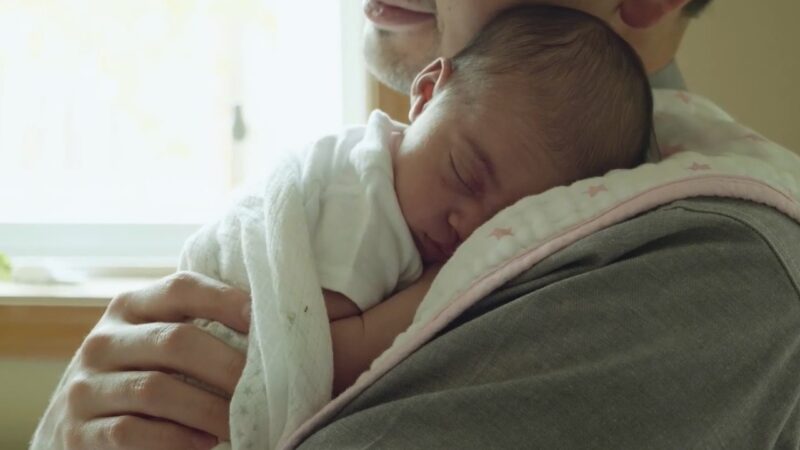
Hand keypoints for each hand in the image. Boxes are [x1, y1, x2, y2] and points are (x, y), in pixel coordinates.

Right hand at [30, 271, 250, 449]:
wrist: (78, 423)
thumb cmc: (141, 373)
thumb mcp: (158, 340)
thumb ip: (198, 325)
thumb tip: (270, 324)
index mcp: (130, 307)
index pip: (181, 288)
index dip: (225, 299)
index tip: (263, 320)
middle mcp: (103, 341)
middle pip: (175, 341)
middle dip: (227, 366)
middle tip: (266, 387)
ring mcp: (86, 386)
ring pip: (155, 389)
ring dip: (208, 409)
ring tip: (240, 422)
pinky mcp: (78, 432)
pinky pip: (131, 432)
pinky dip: (176, 439)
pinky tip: (206, 443)